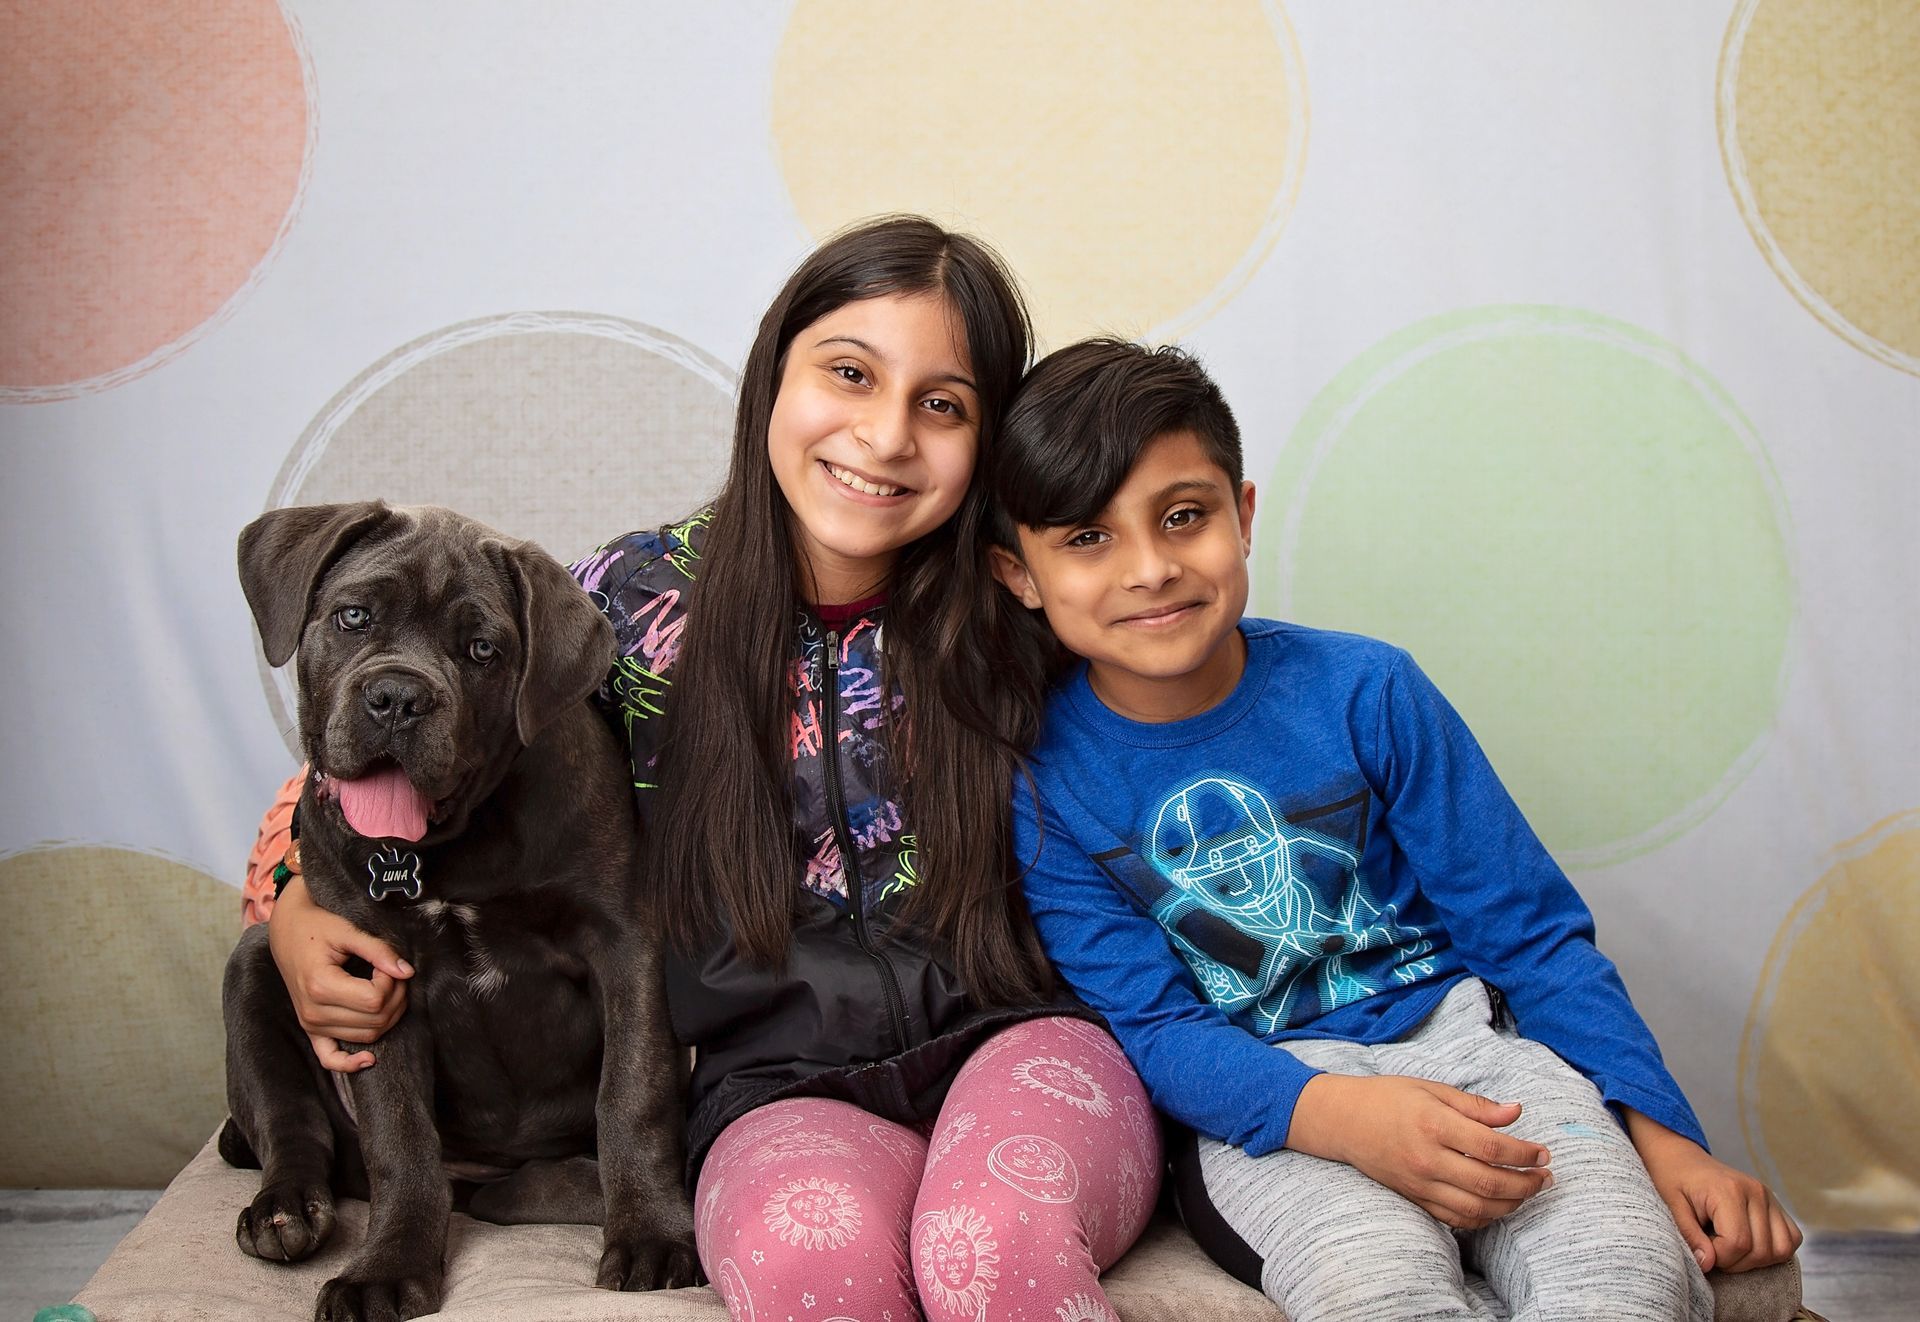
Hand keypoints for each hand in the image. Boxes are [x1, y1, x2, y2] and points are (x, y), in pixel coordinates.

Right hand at [266, 876, 411, 1071]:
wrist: (287, 930)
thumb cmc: (316, 926)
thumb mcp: (348, 931)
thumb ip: (379, 951)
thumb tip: (407, 972)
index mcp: (320, 986)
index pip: (375, 1000)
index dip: (390, 981)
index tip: (387, 963)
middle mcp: (313, 1012)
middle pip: (375, 1020)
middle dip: (395, 996)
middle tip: (392, 972)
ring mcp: (310, 1024)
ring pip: (366, 1035)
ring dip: (387, 1015)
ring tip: (384, 987)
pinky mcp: (310, 1029)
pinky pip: (330, 1058)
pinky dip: (350, 1063)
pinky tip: (369, 1059)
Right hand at [1287, 1073, 1552, 1228]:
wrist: (1342, 1120)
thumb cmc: (1388, 1097)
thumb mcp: (1431, 1088)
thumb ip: (1475, 1105)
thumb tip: (1516, 1112)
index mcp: (1434, 1124)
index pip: (1492, 1148)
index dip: (1525, 1154)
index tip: (1543, 1153)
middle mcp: (1428, 1159)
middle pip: (1489, 1184)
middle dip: (1526, 1184)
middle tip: (1545, 1177)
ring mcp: (1420, 1183)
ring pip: (1476, 1208)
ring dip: (1510, 1204)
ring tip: (1527, 1192)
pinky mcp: (1414, 1198)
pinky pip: (1455, 1218)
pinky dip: (1483, 1217)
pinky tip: (1497, 1205)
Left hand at [1625, 1108, 1800, 1272]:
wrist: (1681, 1158)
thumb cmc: (1672, 1180)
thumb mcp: (1671, 1207)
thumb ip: (1690, 1236)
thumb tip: (1708, 1264)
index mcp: (1729, 1189)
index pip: (1738, 1242)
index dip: (1719, 1258)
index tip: (1701, 1250)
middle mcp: (1757, 1192)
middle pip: (1760, 1251)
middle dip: (1734, 1262)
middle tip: (1711, 1249)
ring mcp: (1770, 1198)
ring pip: (1781, 1250)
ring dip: (1755, 1260)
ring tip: (1728, 1247)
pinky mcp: (1777, 1205)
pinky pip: (1791, 1239)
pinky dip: (1773, 1251)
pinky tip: (1747, 1244)